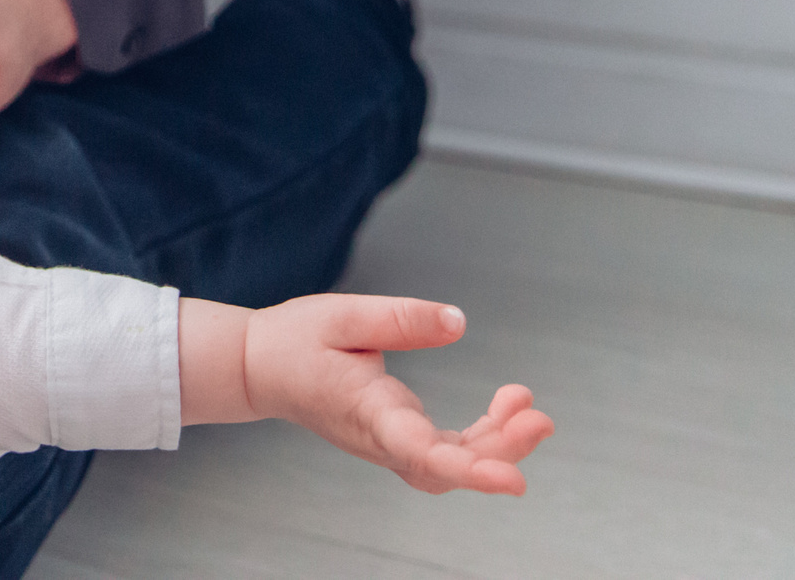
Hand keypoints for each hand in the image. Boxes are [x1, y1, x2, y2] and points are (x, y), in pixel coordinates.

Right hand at [207, 294, 554, 495]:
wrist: (256, 367)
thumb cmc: (292, 341)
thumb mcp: (341, 314)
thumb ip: (401, 318)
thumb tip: (459, 323)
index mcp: (364, 410)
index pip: (420, 452)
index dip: (470, 470)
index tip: (513, 480)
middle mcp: (379, 438)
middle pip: (446, 469)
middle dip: (501, 451)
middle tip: (538, 416)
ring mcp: (388, 444)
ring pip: (451, 466)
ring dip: (498, 445)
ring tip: (529, 407)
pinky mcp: (396, 437)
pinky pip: (447, 453)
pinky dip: (484, 437)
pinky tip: (506, 408)